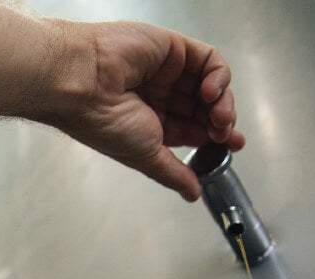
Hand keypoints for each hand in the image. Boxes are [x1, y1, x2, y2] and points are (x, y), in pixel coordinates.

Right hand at [54, 21, 245, 200]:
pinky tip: (210, 92)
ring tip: (218, 116)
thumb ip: (173, 174)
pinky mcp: (172, 48)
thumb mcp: (146, 156)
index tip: (230, 146)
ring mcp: (166, 71)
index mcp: (149, 122)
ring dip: (222, 101)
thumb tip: (192, 194)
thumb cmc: (102, 121)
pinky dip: (218, 76)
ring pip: (211, 84)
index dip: (215, 138)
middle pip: (205, 107)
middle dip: (221, 121)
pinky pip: (208, 59)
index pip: (193, 129)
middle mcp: (158, 95)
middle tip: (224, 133)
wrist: (84, 86)